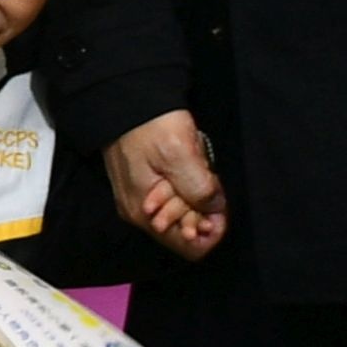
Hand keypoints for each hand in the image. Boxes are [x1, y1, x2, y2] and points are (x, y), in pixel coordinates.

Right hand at [107, 111, 228, 259]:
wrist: (126, 99)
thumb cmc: (151, 125)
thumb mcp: (181, 156)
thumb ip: (200, 190)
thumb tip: (215, 210)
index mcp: (146, 212)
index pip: (188, 247)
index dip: (212, 233)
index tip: (220, 207)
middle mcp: (139, 213)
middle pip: (183, 233)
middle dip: (204, 214)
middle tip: (209, 182)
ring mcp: (138, 200)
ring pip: (179, 216)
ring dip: (196, 200)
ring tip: (198, 170)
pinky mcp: (140, 186)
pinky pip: (171, 201)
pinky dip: (185, 191)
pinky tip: (188, 169)